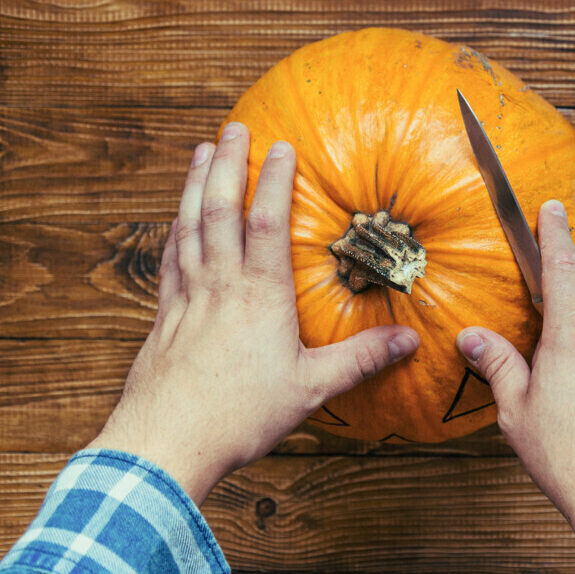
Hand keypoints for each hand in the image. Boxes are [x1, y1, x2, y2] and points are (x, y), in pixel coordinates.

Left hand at [89, 123, 419, 503]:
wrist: (166, 445)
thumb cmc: (240, 416)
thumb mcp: (312, 388)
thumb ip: (361, 359)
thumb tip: (411, 340)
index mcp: (258, 297)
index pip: (266, 222)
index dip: (273, 179)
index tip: (281, 145)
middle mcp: (219, 287)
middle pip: (219, 211)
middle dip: (228, 165)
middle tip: (234, 128)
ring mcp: (185, 300)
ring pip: (187, 228)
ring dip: (195, 186)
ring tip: (201, 153)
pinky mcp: (163, 319)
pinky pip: (169, 261)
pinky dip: (174, 231)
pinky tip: (175, 221)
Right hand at [456, 200, 574, 573]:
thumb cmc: (573, 461)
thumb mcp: (517, 413)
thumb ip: (497, 366)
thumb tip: (472, 337)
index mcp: (573, 336)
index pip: (562, 267)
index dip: (554, 233)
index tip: (551, 209)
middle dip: (563, 306)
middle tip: (539, 334)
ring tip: (563, 390)